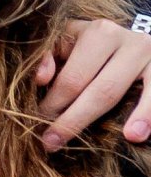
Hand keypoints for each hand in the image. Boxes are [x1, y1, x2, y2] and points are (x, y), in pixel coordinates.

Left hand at [38, 18, 150, 148]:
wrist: (132, 40)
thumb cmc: (91, 49)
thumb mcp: (68, 44)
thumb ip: (49, 57)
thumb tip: (41, 79)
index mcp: (99, 33)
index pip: (73, 77)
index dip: (53, 104)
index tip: (37, 123)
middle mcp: (129, 41)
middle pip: (101, 89)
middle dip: (73, 120)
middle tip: (51, 143)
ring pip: (134, 92)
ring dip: (130, 116)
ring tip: (116, 138)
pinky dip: (149, 115)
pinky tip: (138, 134)